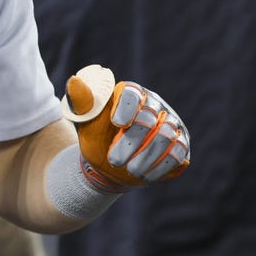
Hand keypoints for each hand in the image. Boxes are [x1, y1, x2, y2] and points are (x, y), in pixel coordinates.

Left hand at [62, 65, 189, 189]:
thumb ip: (81, 100)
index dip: (126, 107)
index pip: (132, 93)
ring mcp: (171, 124)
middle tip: (114, 160)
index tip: (116, 124)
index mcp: (130, 93)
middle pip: (149, 118)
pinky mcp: (181, 144)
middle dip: (131, 141)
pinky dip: (161, 165)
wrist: (109, 162)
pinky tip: (145, 175)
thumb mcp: (84, 120)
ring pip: (166, 136)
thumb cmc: (97, 135)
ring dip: (146, 156)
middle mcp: (154, 105)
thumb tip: (74, 80)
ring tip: (129, 170)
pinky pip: (178, 153)